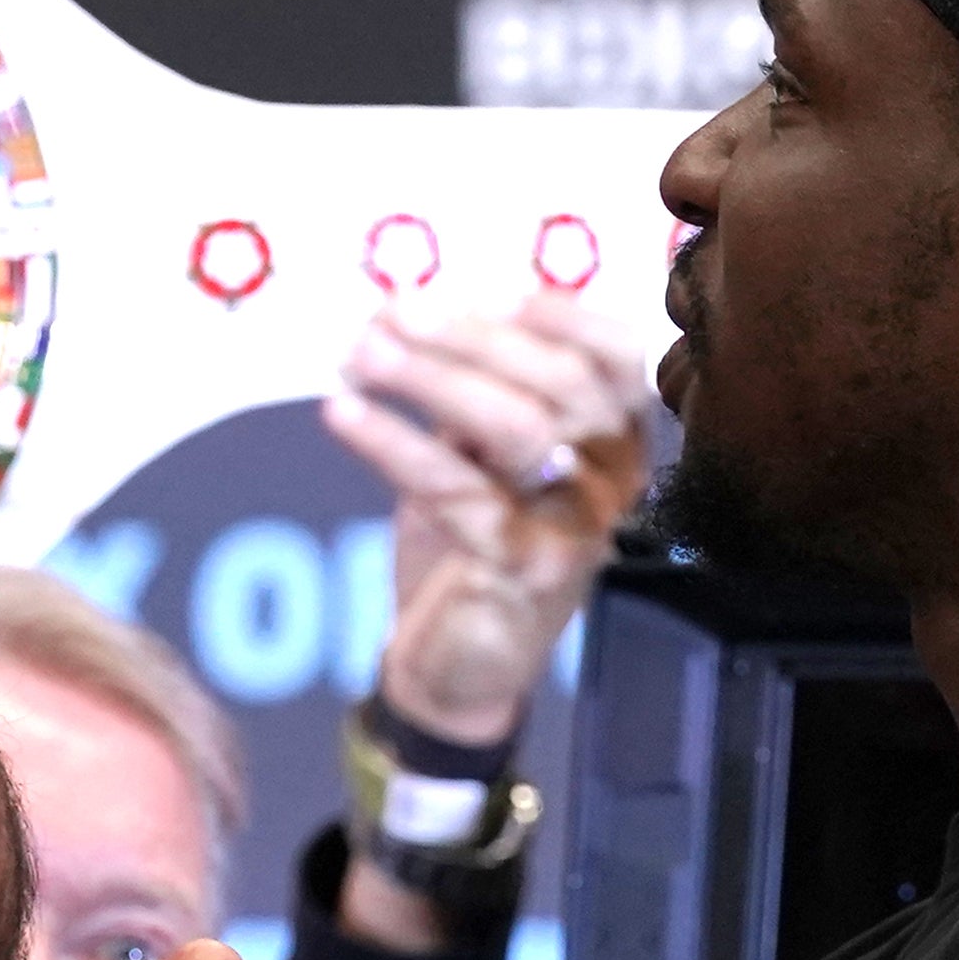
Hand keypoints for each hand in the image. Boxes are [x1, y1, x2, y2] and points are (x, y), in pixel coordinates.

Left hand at [323, 294, 656, 747]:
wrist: (463, 668)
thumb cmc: (479, 544)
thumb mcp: (485, 458)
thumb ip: (475, 392)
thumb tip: (411, 312)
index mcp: (615, 435)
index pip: (616, 357)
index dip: (565, 315)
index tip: (494, 292)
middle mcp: (613, 477)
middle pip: (557, 383)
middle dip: (468, 337)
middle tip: (390, 312)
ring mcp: (577, 527)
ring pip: (517, 428)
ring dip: (431, 379)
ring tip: (361, 353)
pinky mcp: (525, 571)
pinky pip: (458, 492)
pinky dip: (394, 444)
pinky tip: (342, 415)